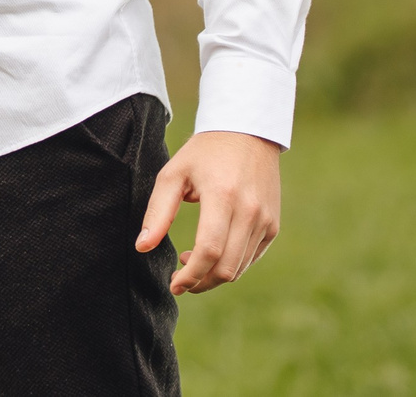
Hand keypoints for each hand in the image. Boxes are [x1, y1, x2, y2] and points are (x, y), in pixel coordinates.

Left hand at [137, 130, 281, 294]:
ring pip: (240, 267)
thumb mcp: (174, 173)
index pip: (209, 250)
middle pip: (226, 267)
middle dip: (200, 282)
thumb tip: (142, 247)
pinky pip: (251, 257)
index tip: (174, 284)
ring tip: (192, 261)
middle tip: (180, 278)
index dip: (190, 274)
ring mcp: (265, 219)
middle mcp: (249, 210)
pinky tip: (214, 253)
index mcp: (223, 196)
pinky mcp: (273, 224)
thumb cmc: (204, 153)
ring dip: (214, 276)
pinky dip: (231, 265)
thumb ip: (158, 211)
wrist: (247, 133)